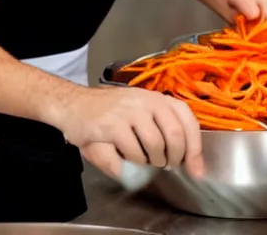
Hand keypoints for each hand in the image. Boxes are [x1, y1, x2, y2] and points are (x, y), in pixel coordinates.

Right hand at [60, 84, 204, 177]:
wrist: (71, 106)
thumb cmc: (106, 114)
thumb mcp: (136, 115)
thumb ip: (162, 130)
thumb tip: (188, 163)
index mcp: (153, 97)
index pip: (186, 117)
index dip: (195, 146)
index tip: (195, 168)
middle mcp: (144, 99)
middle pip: (175, 135)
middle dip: (174, 158)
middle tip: (165, 165)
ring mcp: (128, 110)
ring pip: (156, 146)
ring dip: (151, 161)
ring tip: (140, 157)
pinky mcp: (114, 124)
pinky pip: (135, 153)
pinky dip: (132, 162)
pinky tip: (122, 154)